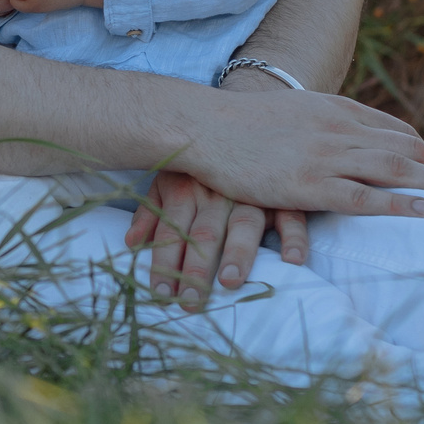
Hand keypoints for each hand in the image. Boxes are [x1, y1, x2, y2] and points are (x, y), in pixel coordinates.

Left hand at [125, 171, 308, 309]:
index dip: (164, 263)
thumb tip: (130, 244)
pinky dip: (294, 237)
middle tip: (191, 302)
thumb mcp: (167, 180)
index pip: (172, 231)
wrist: (235, 120)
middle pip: (205, 234)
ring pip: (244, 225)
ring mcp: (252, 193)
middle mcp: (217, 193)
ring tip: (230, 282)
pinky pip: (292, 215)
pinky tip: (292, 260)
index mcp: (185, 190)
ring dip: (238, 254)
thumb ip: (150, 213)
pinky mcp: (283, 194)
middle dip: (196, 271)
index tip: (160, 294)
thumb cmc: (197, 163)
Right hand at [178, 85, 423, 218]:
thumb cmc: (237, 124)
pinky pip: (364, 195)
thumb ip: (319, 122)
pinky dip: (399, 203)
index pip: (396, 130)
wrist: (202, 126)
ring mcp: (324, 155)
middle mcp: (337, 128)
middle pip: (405, 148)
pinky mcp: (307, 183)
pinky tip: (423, 213)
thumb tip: (338, 136)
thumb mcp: (290, 111)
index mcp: (334, 109)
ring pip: (395, 169)